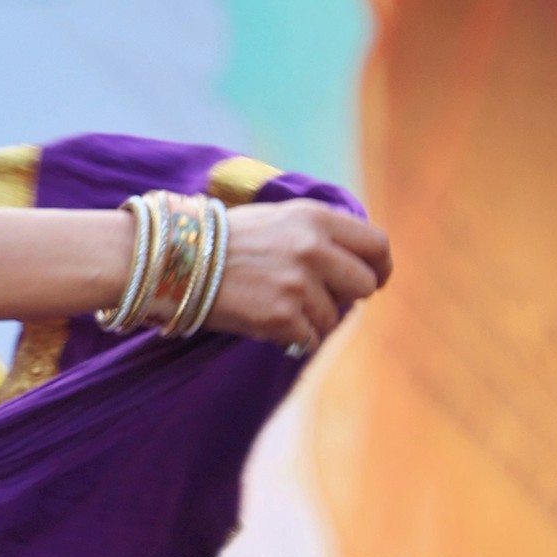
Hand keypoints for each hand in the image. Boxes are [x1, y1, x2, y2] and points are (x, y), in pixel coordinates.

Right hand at [206, 200, 389, 352]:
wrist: (176, 258)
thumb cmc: (227, 238)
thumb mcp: (280, 218)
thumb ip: (320, 233)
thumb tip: (358, 260)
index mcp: (316, 218)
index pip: (376, 245)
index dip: (381, 266)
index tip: (375, 279)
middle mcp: (313, 249)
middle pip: (365, 285)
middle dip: (347, 296)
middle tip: (322, 298)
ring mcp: (299, 285)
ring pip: (334, 318)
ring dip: (311, 318)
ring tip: (275, 303)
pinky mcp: (282, 317)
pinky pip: (309, 339)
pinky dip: (291, 336)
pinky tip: (266, 320)